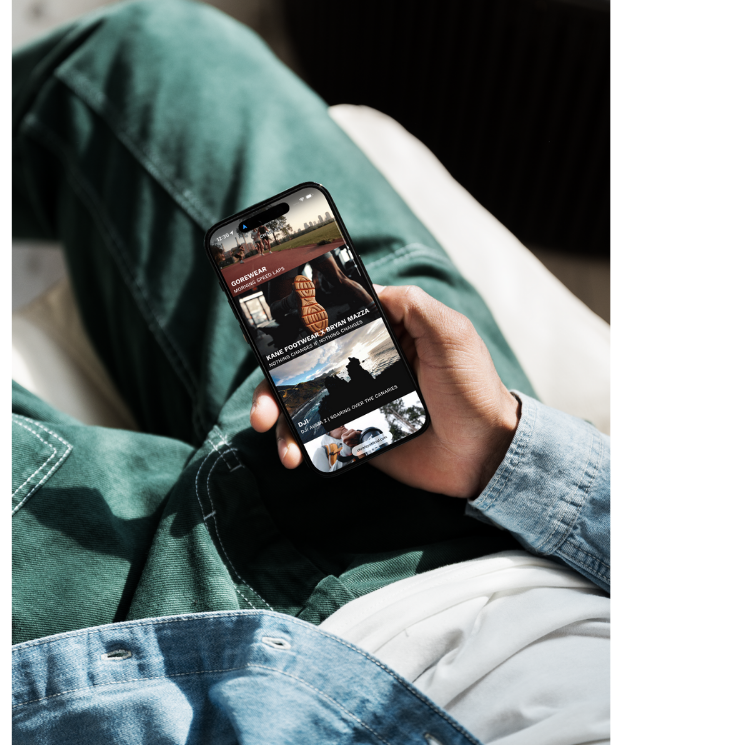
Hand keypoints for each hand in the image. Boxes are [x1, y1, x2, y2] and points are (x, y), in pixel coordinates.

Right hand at [249, 284, 520, 499]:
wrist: (485, 454)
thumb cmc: (473, 389)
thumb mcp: (450, 333)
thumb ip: (412, 306)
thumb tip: (370, 288)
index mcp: (382, 334)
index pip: (328, 320)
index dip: (293, 323)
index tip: (264, 329)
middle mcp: (362, 364)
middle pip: (301, 364)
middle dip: (271, 381)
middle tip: (260, 406)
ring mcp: (355, 401)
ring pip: (300, 402)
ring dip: (276, 415)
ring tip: (272, 436)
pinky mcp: (356, 435)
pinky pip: (317, 436)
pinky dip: (297, 444)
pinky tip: (294, 456)